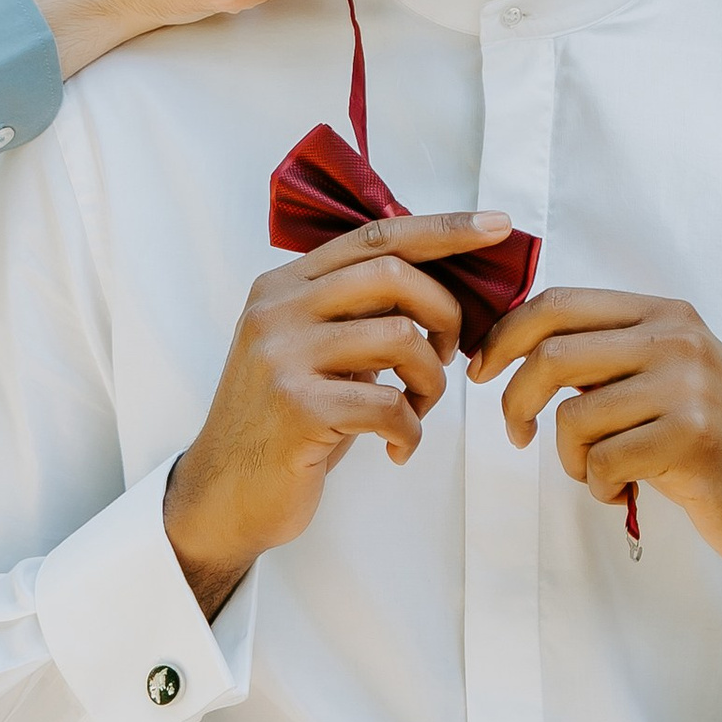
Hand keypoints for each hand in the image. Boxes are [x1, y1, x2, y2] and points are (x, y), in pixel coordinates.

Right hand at [163, 211, 517, 621]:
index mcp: (284, 286)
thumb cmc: (284, 425)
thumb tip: (441, 289)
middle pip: (394, 276)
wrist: (224, 495)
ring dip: (433, 381)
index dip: (442, 229)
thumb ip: (355, 314)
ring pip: (402, 338)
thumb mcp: (311, 353)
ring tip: (418, 409)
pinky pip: (391, 404)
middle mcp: (278, 310)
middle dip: (445, 315)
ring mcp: (283, 356)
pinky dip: (412, 430)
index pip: (374, 237)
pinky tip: (398, 448)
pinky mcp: (297, 407)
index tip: (496, 227)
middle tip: (449, 356)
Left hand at [473, 291, 721, 594]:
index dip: (504, 335)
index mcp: (666, 315)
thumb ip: (605, 356)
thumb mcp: (664, 377)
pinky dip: (598, 486)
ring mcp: (688, 385)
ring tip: (598, 471)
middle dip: (516, 400)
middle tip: (518, 433)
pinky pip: (601, 461)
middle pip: (552, 353)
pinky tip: (625, 490)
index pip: (560, 302)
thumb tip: (514, 347)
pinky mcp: (691, 436)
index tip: (483, 370)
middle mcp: (678, 339)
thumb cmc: (710, 443)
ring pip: (573, 416)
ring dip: (568, 457)